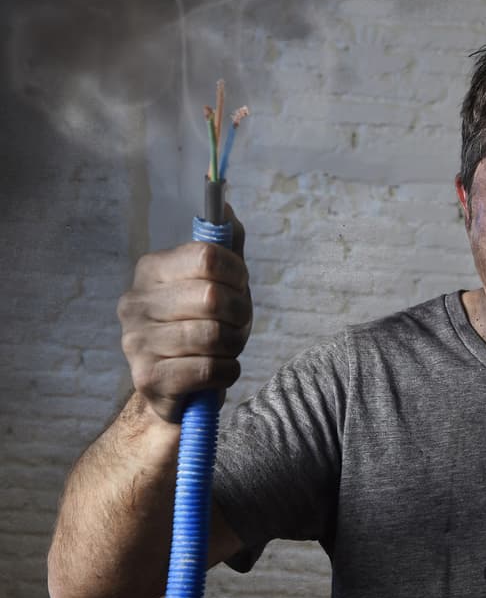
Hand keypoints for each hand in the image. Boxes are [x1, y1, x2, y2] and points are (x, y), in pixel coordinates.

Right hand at [117, 205, 251, 421]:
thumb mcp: (219, 283)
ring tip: (226, 347)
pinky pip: (209, 369)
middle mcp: (135, 302)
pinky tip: (219, 370)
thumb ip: (225, 246)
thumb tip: (226, 208)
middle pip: (213, 298)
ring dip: (234, 345)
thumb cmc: (203, 327)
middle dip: (239, 314)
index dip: (237, 273)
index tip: (240, 286)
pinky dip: (227, 371)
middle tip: (236, 323)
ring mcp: (136, 342)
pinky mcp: (148, 379)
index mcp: (151, 270)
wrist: (177, 389)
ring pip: (213, 336)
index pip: (206, 256)